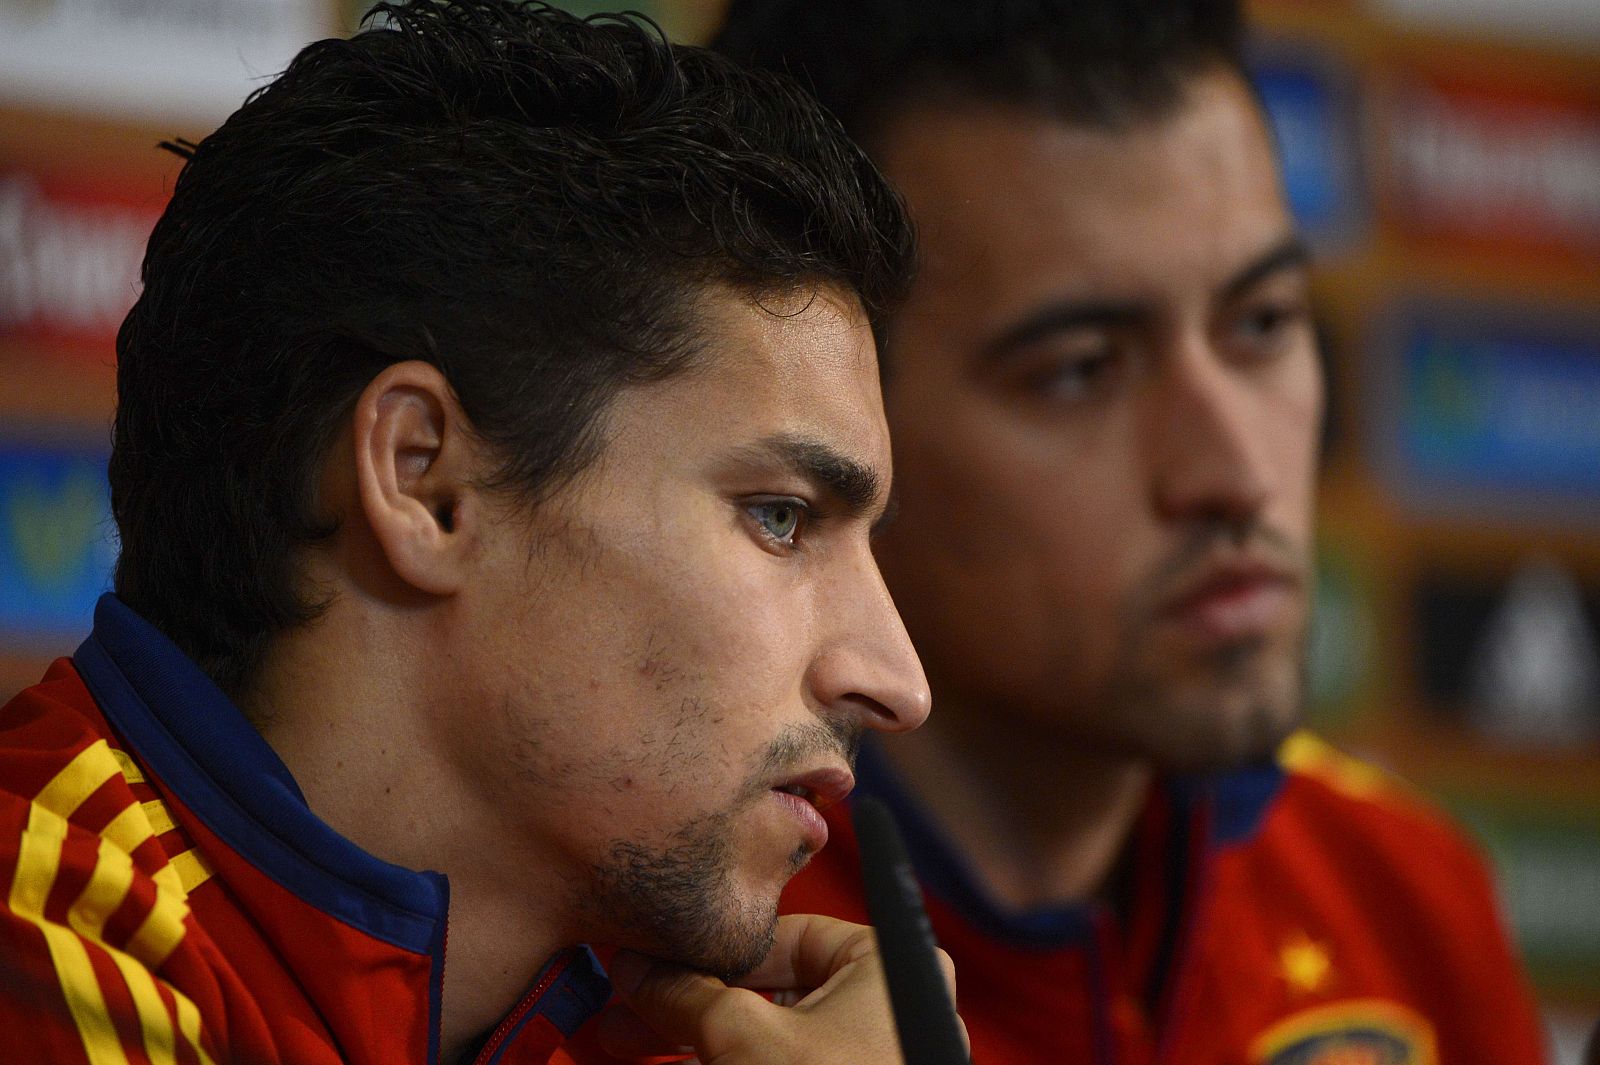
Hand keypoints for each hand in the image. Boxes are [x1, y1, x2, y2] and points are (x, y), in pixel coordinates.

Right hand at [599, 913, 963, 1063]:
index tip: (659, 962)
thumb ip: (685, 995)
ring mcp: (856, 1062)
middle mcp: (878, 1012)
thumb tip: (641, 971)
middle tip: (629, 1010)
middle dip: (688, 1004)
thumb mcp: (742, 1036)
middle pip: (765, 991)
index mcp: (881, 969)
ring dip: (693, 1043)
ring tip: (625, 1044)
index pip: (787, 934)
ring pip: (761, 1040)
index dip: (716, 949)